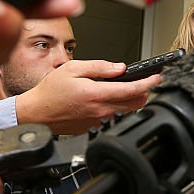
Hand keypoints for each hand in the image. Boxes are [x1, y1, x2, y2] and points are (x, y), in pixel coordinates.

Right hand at [15, 61, 160, 133]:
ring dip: (132, 99)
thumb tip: (119, 67)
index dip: (149, 83)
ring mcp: (98, 120)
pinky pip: (113, 116)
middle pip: (135, 103)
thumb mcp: (73, 69)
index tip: (158, 77)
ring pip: (125, 110)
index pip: (132, 90)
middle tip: (145, 81)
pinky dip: (117, 106)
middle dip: (144, 91)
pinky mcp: (94, 126)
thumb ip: (99, 67)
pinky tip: (109, 98)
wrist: (35, 114)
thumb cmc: (49, 92)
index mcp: (97, 94)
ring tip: (127, 87)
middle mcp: (100, 110)